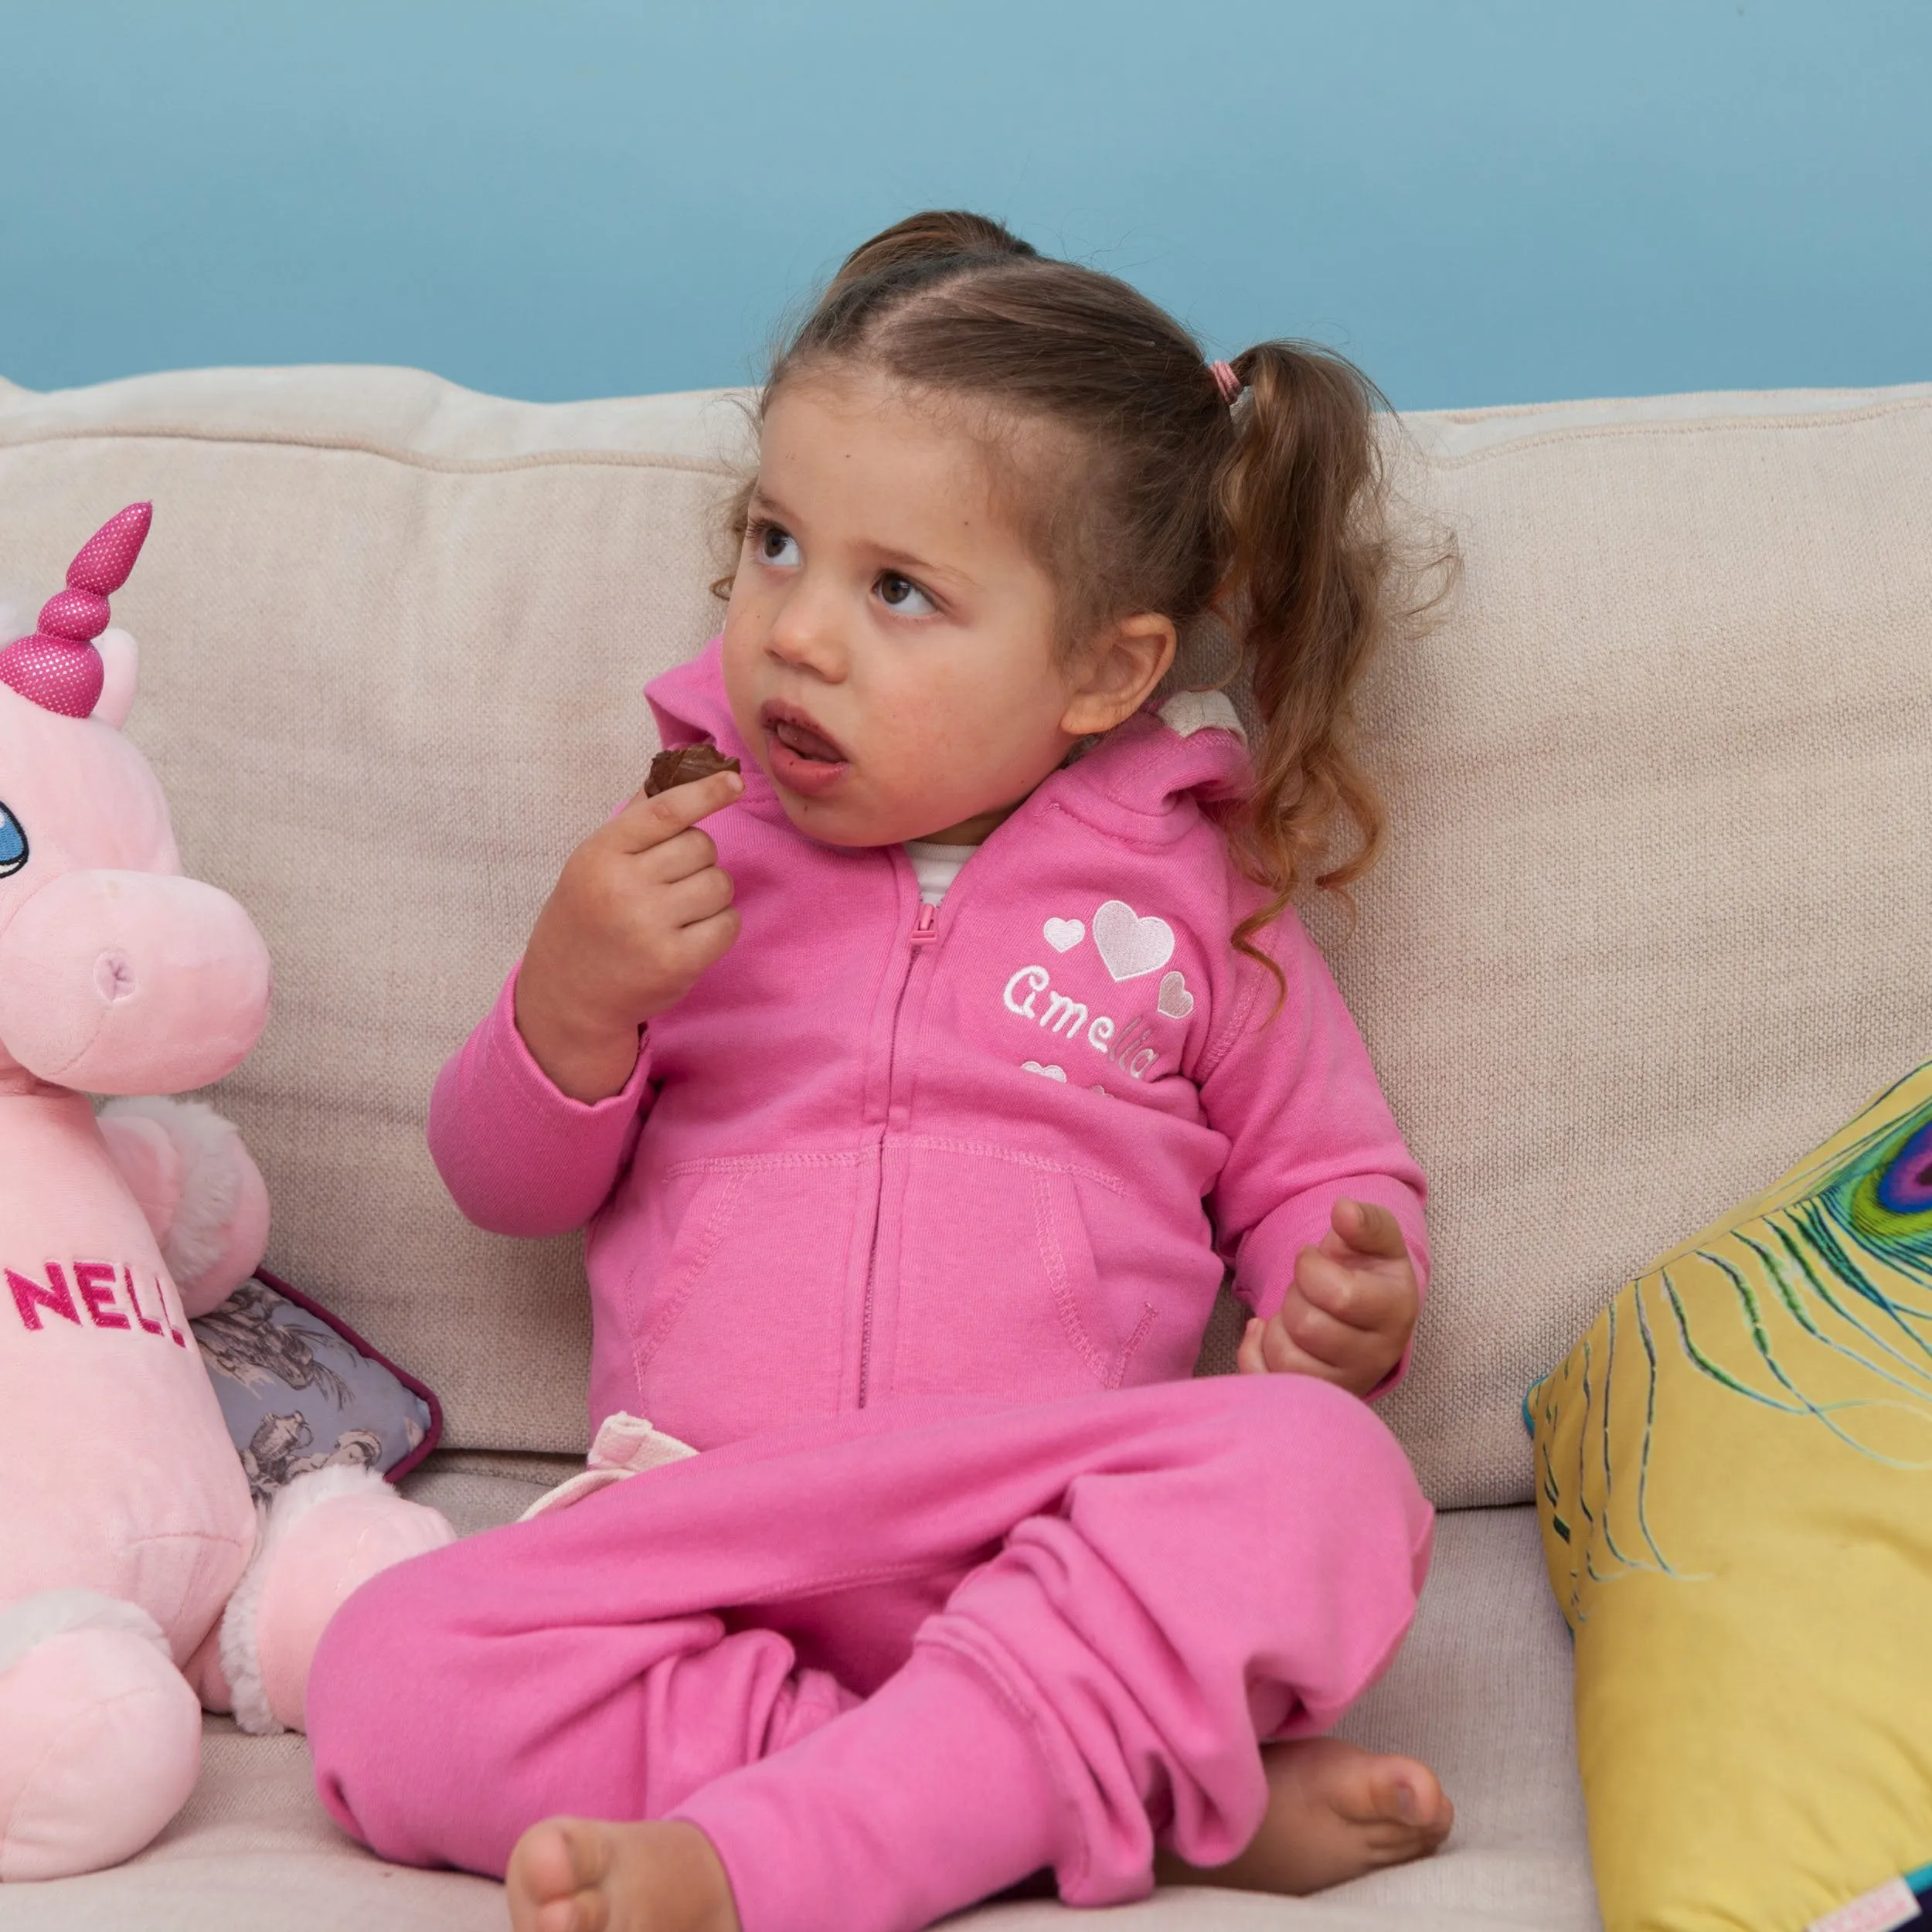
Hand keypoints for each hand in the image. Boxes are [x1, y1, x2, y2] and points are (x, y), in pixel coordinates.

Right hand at [514, 769, 743, 1101]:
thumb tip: (683, 765)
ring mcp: (649, 926)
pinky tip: (691, 936)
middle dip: (698, 860)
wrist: (568, 991)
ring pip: (720, 884)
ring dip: (711, 894)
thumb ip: (638, 818)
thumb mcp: (596, 859)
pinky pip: (728, 924)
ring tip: (678, 911)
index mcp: (603, 852)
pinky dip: (719, 927)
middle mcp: (624, 886)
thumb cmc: (589, 913)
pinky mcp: (675, 962)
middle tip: (670, 883)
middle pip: (702, 847)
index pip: (665, 811)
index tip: (733, 781)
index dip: (705, 792)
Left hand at [1237, 1198, 1418, 1398]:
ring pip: (1286, 1358)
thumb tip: (1343, 1209)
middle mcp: (1376, 1357)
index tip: (1311, 1258)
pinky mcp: (1311, 1400)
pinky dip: (1254, 1350)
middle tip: (1305, 1289)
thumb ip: (1365, 1222)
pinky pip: (1265, 1381)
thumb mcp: (1376, 1240)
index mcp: (1396, 1312)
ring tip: (1296, 1312)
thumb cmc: (1365, 1271)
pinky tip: (1267, 1333)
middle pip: (1307, 1326)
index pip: (1340, 1296)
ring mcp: (1344, 1385)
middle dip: (1294, 1294)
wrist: (1361, 1311)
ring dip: (1277, 1324)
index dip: (1311, 1267)